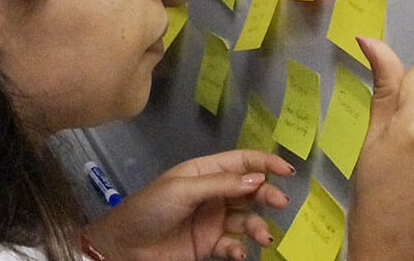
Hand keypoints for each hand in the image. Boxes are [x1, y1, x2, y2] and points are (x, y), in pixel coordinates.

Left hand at [84, 149, 292, 260]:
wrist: (126, 245)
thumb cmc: (150, 208)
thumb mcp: (182, 190)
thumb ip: (220, 184)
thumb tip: (257, 179)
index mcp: (203, 172)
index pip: (240, 162)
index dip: (264, 163)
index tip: (287, 170)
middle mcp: (213, 194)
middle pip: (249, 190)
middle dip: (267, 195)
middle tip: (280, 204)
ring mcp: (213, 220)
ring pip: (247, 220)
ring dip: (257, 227)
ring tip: (261, 237)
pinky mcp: (210, 245)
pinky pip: (234, 245)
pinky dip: (240, 249)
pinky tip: (238, 253)